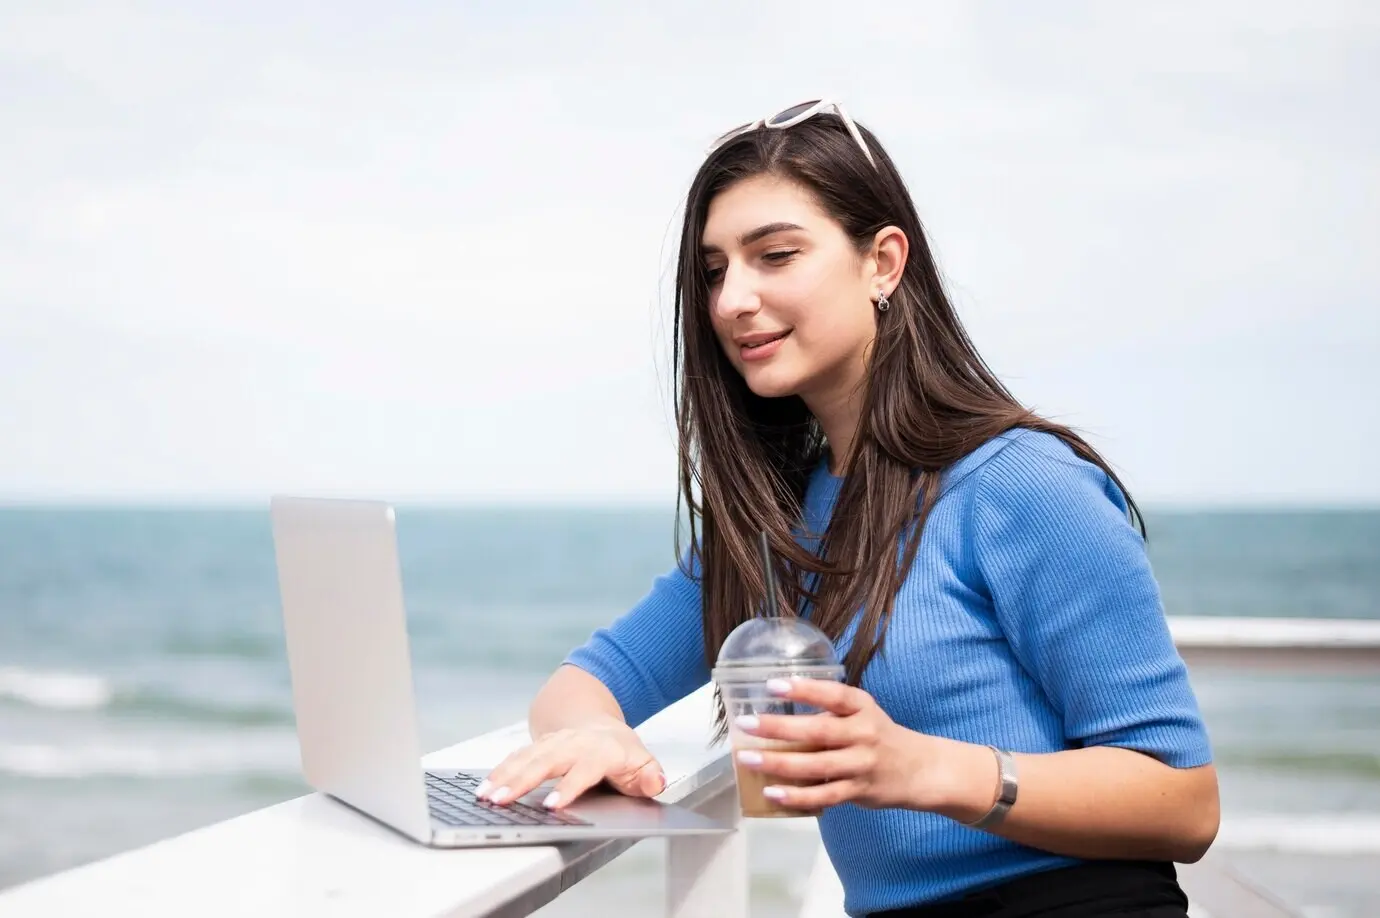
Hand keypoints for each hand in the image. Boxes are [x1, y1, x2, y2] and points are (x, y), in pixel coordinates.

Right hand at [476, 718, 666, 809]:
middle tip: (502, 800)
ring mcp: (553, 742)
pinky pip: (516, 757)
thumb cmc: (618, 750)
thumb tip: (654, 783)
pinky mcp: (537, 746)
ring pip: (526, 757)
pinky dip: (498, 771)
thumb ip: (649, 777)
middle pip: (546, 760)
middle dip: (523, 781)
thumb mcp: (642, 762)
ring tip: (486, 796)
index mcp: (602, 750)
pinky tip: (483, 786)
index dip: (568, 787)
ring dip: (504, 776)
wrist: (595, 722)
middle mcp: (574, 743)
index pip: (584, 769)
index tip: (552, 806)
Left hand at [732, 677, 968, 812]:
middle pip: (819, 731)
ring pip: (817, 765)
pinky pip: (824, 795)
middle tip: (746, 723)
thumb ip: (830, 712)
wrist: (921, 770)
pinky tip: (772, 792)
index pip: (833, 694)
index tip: (772, 685)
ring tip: (749, 759)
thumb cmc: (880, 736)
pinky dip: (797, 796)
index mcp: (862, 708)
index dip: (804, 689)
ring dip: (780, 763)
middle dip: (779, 728)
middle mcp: (863, 734)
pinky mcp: (859, 791)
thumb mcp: (863, 713)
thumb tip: (778, 712)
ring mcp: (861, 765)